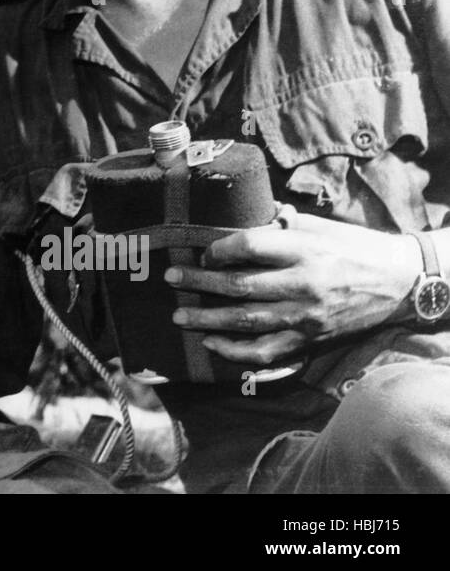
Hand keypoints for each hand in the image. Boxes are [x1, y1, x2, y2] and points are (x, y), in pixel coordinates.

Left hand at [165, 211, 422, 365]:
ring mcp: (306, 316)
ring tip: (180, 316)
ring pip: (246, 321)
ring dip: (208, 320)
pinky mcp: (311, 340)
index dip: (219, 250)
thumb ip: (279, 226)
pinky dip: (236, 351)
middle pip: (239, 285)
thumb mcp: (319, 226)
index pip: (249, 247)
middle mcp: (303, 284)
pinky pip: (267, 351)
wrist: (399, 282)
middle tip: (171, 279)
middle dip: (199, 283)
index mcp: (304, 250)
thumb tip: (239, 220)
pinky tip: (213, 344)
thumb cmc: (353, 246)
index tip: (202, 252)